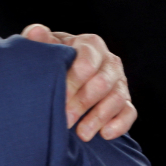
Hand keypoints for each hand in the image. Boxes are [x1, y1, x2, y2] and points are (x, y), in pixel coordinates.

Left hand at [22, 24, 135, 141]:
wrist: (60, 69)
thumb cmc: (50, 58)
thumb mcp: (43, 48)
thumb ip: (38, 40)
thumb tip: (36, 31)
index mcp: (89, 44)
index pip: (86, 63)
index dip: (73, 82)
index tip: (59, 99)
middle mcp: (109, 60)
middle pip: (101, 83)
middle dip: (82, 104)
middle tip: (65, 120)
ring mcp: (119, 80)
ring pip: (117, 99)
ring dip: (99, 117)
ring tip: (81, 134)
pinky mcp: (124, 99)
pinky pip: (129, 112)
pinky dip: (119, 124)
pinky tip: (104, 134)